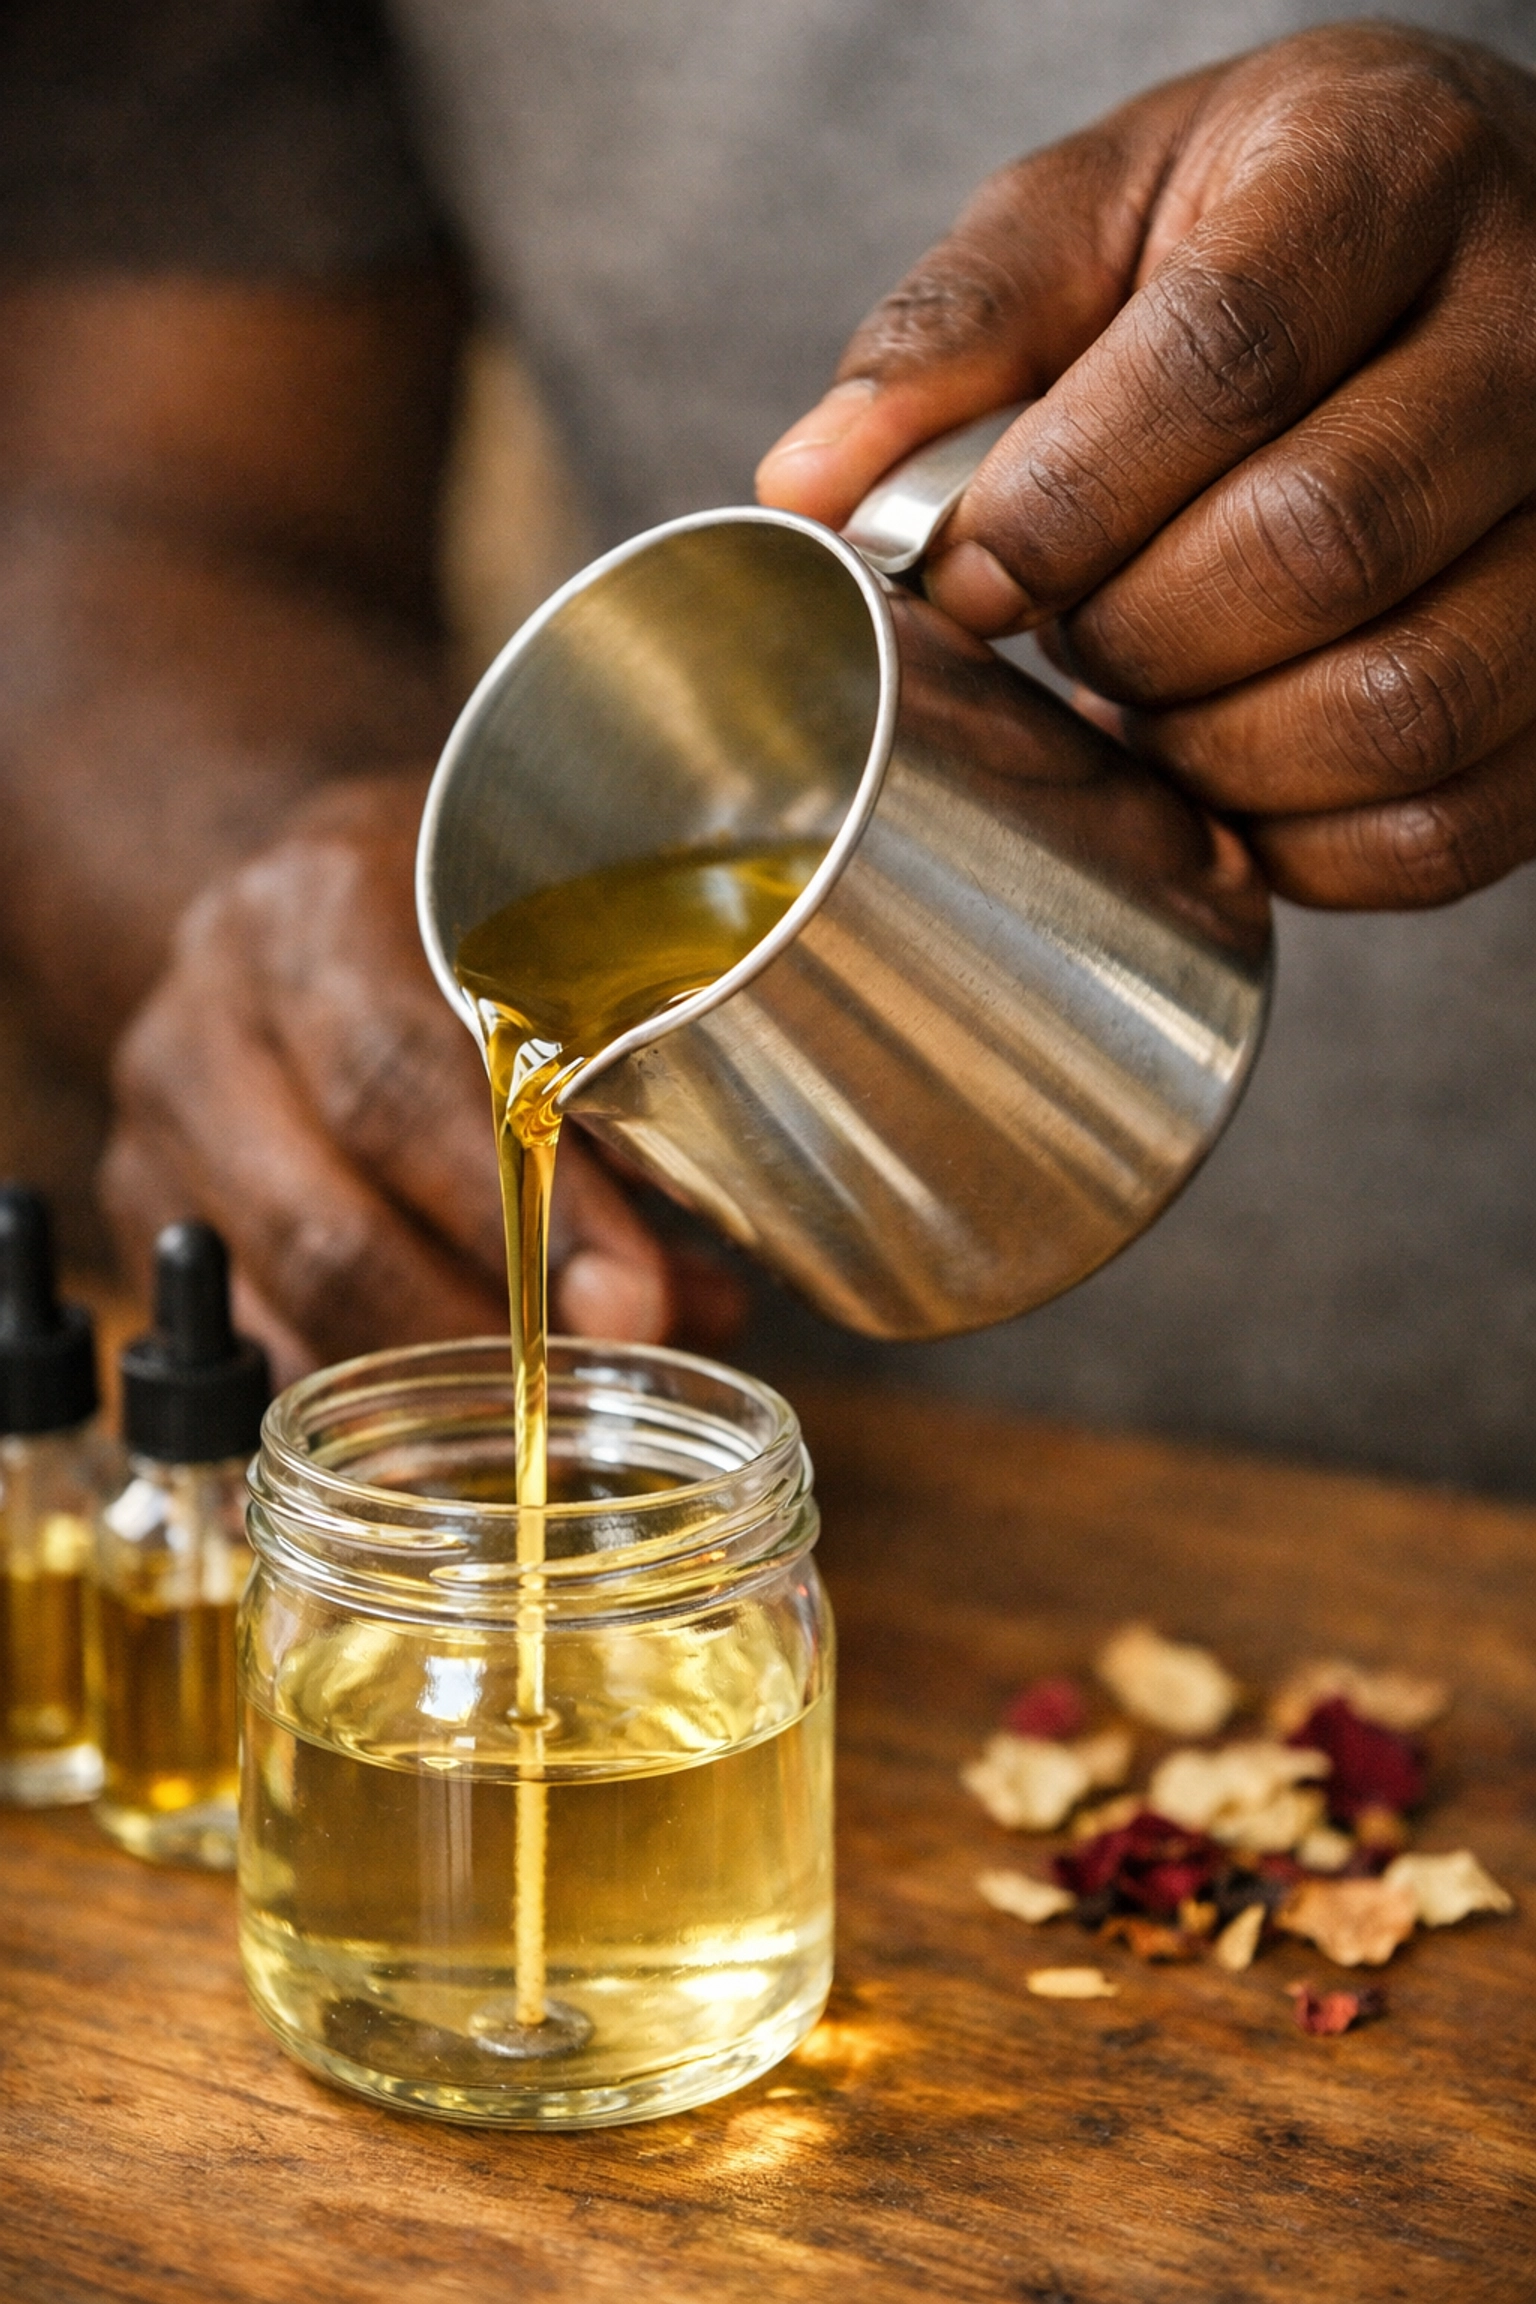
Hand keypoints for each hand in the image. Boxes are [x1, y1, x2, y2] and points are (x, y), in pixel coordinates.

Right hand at [102, 773, 744, 1378]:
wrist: (296, 903)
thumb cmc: (454, 922)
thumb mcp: (538, 945)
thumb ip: (617, 1091)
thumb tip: (696, 1294)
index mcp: (315, 911)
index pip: (404, 1085)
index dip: (523, 1213)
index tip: (632, 1304)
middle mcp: (210, 1018)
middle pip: (331, 1226)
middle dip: (479, 1332)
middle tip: (592, 1388)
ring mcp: (162, 1126)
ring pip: (287, 1304)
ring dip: (434, 1378)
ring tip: (559, 1400)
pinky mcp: (147, 1210)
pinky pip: (256, 1339)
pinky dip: (369, 1391)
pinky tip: (459, 1406)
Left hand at [758, 24, 1535, 908]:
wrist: (1465, 246)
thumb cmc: (1263, 228)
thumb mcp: (1100, 211)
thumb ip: (957, 330)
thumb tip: (805, 488)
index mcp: (1386, 168)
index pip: (1227, 357)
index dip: (1067, 500)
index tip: (975, 571)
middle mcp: (1534, 333)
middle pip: (1319, 544)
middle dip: (1135, 633)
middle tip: (1073, 626)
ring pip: (1404, 703)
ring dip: (1215, 753)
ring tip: (1149, 696)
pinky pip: (1450, 822)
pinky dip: (1302, 845)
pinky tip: (1231, 775)